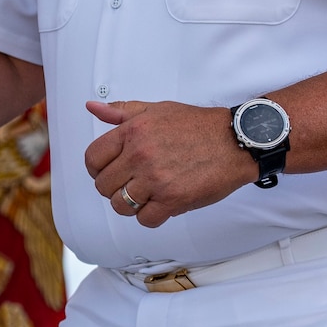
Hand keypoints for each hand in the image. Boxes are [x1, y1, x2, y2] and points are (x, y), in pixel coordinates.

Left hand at [83, 100, 253, 227]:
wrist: (234, 141)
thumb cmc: (197, 125)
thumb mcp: (155, 110)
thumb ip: (121, 111)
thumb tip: (93, 107)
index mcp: (132, 132)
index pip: (93, 158)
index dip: (97, 168)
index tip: (107, 171)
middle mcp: (140, 156)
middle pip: (103, 185)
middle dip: (113, 187)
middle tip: (129, 183)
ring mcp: (156, 179)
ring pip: (120, 205)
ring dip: (129, 204)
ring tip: (144, 195)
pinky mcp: (173, 200)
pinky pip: (145, 219)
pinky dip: (149, 216)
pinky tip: (159, 204)